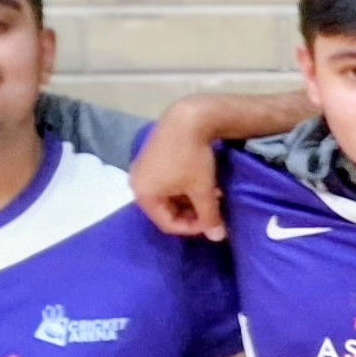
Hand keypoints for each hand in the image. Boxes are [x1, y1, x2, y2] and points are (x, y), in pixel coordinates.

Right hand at [131, 114, 226, 240]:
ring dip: (192, 199)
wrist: (187, 118)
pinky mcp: (150, 159)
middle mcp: (137, 184)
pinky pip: (167, 182)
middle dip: (193, 212)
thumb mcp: (202, 190)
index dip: (193, 228)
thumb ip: (209, 216)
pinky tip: (203, 181)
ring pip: (169, 196)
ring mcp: (142, 170)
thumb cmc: (192, 158)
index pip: (168, 224)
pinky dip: (185, 186)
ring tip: (213, 193)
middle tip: (214, 208)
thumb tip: (218, 238)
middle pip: (167, 211)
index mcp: (144, 195)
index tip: (213, 223)